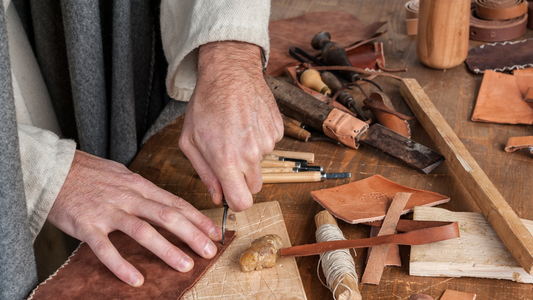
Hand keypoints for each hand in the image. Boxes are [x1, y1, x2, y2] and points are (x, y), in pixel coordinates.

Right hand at [47, 150, 221, 286]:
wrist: (52, 168)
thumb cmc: (90, 173)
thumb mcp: (123, 175)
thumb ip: (144, 190)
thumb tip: (166, 202)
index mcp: (139, 185)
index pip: (175, 202)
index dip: (197, 218)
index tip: (214, 232)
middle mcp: (128, 197)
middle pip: (166, 216)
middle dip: (191, 234)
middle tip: (209, 251)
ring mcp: (108, 211)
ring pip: (142, 231)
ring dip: (166, 249)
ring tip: (184, 265)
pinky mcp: (86, 225)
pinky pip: (106, 248)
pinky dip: (121, 265)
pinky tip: (136, 280)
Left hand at [179, 41, 283, 211]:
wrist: (230, 72)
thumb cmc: (206, 104)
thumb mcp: (190, 141)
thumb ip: (204, 173)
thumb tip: (217, 196)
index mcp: (227, 161)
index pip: (242, 202)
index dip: (235, 201)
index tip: (230, 193)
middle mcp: (251, 155)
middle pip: (254, 187)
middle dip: (242, 179)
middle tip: (229, 159)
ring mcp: (268, 142)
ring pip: (261, 164)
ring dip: (250, 155)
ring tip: (235, 131)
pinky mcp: (278, 130)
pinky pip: (270, 145)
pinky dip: (259, 139)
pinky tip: (247, 122)